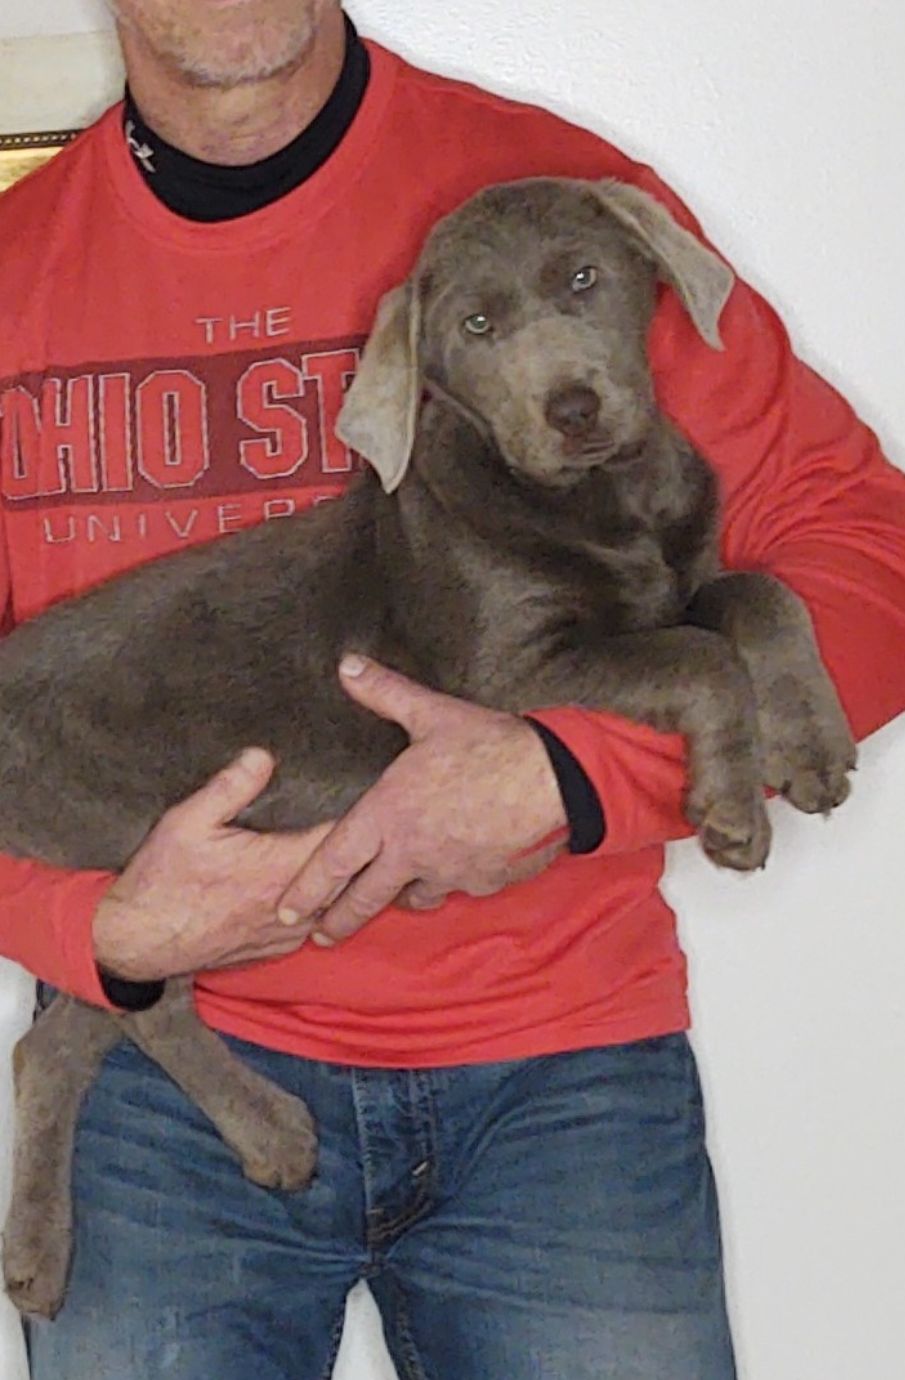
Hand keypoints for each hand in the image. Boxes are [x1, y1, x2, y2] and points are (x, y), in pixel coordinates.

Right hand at [93, 748, 334, 980]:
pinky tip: (312, 884)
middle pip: (350, 874)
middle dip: (355, 846)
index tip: (359, 794)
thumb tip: (263, 756)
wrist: (137, 941)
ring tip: (343, 849)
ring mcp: (287, 933)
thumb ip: (230, 787)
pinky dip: (321, 904)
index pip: (341, 839)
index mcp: (280, 869)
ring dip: (341, 878)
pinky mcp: (276, 948)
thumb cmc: (161, 881)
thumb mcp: (187, 821)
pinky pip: (316, 924)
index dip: (355, 815)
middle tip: (358, 818)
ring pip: (337, 904)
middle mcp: (293, 906)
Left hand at [276, 656, 568, 944]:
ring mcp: (448, 873)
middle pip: (364, 899)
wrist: (556, 782)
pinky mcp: (482, 882)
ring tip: (389, 897)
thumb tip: (347, 666)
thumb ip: (385, 692)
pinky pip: (456, 889)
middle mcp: (412, 853)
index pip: (333, 861)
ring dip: (397, 897)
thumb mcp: (432, 713)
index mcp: (389, 814)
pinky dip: (447, 884)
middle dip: (339, 921)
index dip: (306, 890)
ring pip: (412, 897)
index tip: (285, 913)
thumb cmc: (491, 747)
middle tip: (322, 937)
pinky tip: (451, 873)